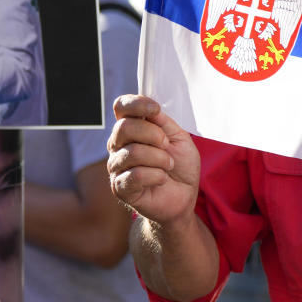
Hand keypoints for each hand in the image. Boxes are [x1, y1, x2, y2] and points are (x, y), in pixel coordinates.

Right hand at [106, 94, 199, 225]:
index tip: (155, 109)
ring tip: (168, 165)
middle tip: (167, 145)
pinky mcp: (120, 187)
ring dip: (159, 158)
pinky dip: (156, 176)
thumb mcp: (179, 138)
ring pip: (132, 152)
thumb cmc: (180, 166)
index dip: (136, 104)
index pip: (121, 107)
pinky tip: (162, 179)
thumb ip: (163, 123)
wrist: (184, 196)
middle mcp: (118, 144)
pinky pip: (135, 175)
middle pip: (124, 127)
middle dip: (153, 135)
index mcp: (131, 128)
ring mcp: (116, 166)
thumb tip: (152, 111)